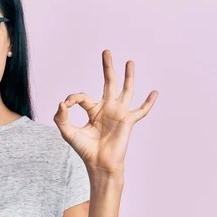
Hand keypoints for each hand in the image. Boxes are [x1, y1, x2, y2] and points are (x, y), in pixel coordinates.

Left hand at [53, 50, 157, 174]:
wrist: (99, 164)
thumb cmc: (85, 150)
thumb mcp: (68, 132)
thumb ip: (62, 117)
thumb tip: (62, 102)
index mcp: (93, 111)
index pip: (82, 97)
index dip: (72, 98)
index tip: (65, 105)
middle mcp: (107, 109)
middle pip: (108, 83)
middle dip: (107, 68)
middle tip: (106, 51)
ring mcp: (119, 114)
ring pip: (125, 91)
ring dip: (128, 76)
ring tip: (130, 61)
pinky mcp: (128, 121)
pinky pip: (141, 111)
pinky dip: (148, 102)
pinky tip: (154, 92)